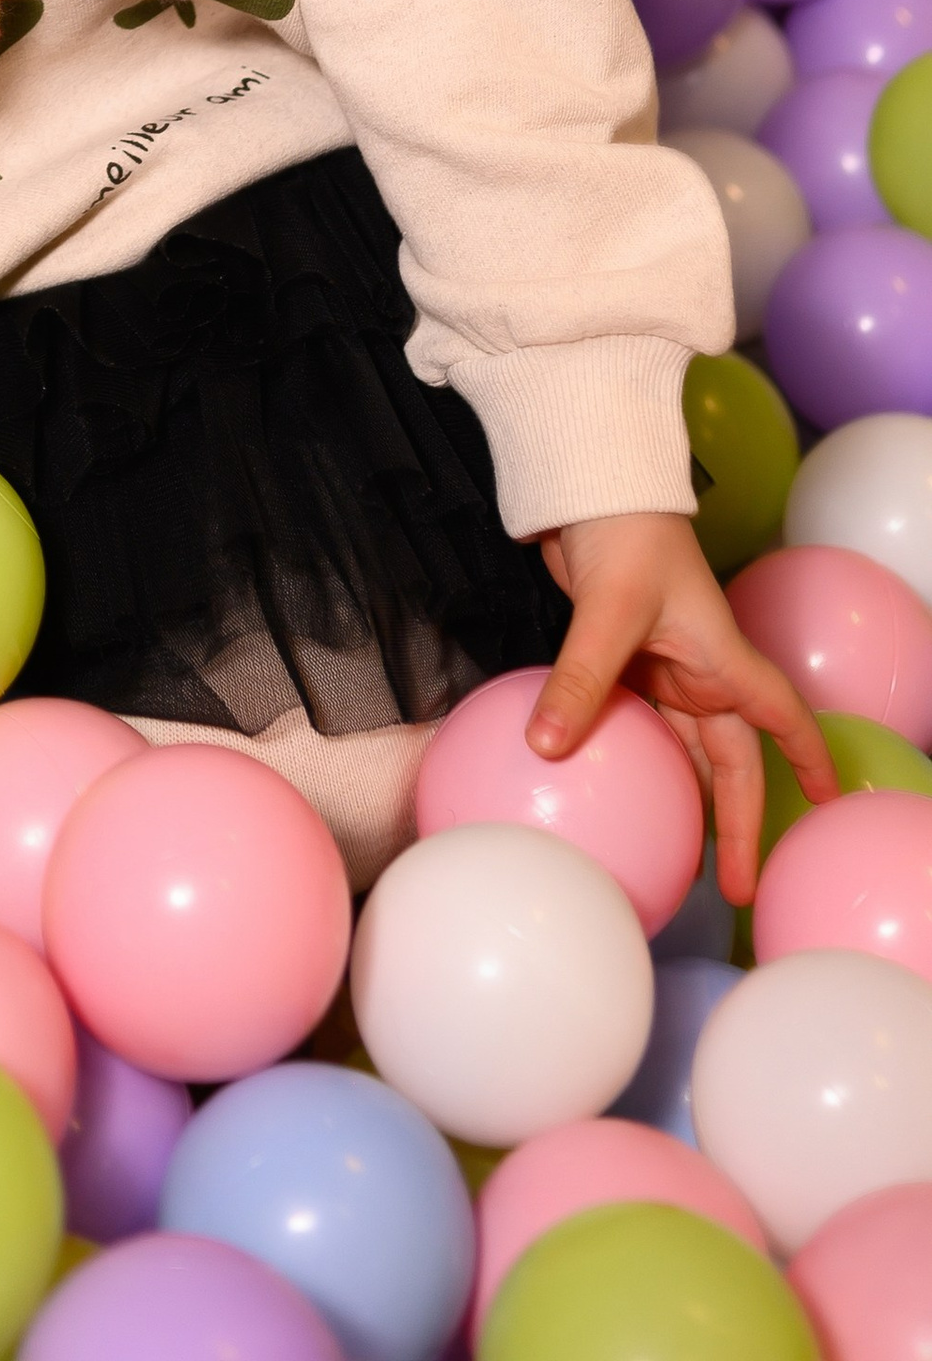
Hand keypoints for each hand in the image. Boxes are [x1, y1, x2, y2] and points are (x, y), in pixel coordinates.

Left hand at [530, 508, 833, 905]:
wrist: (588, 485)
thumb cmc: (624, 535)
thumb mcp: (608, 613)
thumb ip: (581, 681)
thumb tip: (547, 748)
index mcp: (721, 658)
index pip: (782, 719)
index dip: (806, 761)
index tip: (825, 805)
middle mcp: (701, 669)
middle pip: (731, 759)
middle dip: (736, 821)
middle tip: (730, 888)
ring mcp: (662, 665)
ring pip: (685, 749)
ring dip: (686, 798)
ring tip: (678, 859)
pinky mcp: (622, 659)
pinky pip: (636, 723)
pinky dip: (634, 760)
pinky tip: (619, 795)